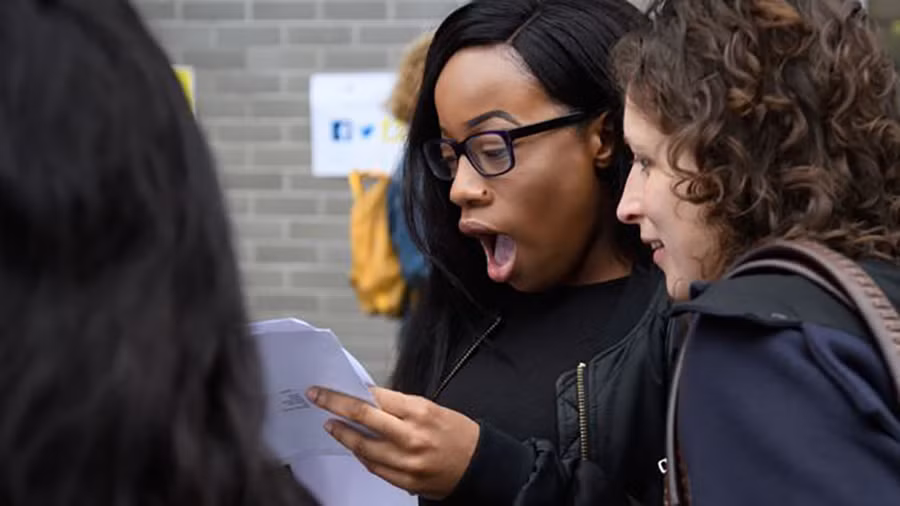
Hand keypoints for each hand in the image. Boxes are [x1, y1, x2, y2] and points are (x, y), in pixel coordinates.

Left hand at [306, 386, 479, 498]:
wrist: (480, 465)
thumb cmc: (458, 433)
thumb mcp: (432, 408)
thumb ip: (400, 405)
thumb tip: (369, 399)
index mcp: (419, 411)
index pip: (374, 398)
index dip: (347, 392)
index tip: (328, 389)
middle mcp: (411, 435)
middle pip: (363, 416)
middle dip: (334, 405)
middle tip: (316, 398)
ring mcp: (406, 460)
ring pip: (363, 446)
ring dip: (342, 434)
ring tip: (331, 425)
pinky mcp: (404, 479)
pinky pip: (373, 466)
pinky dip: (361, 455)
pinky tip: (353, 446)